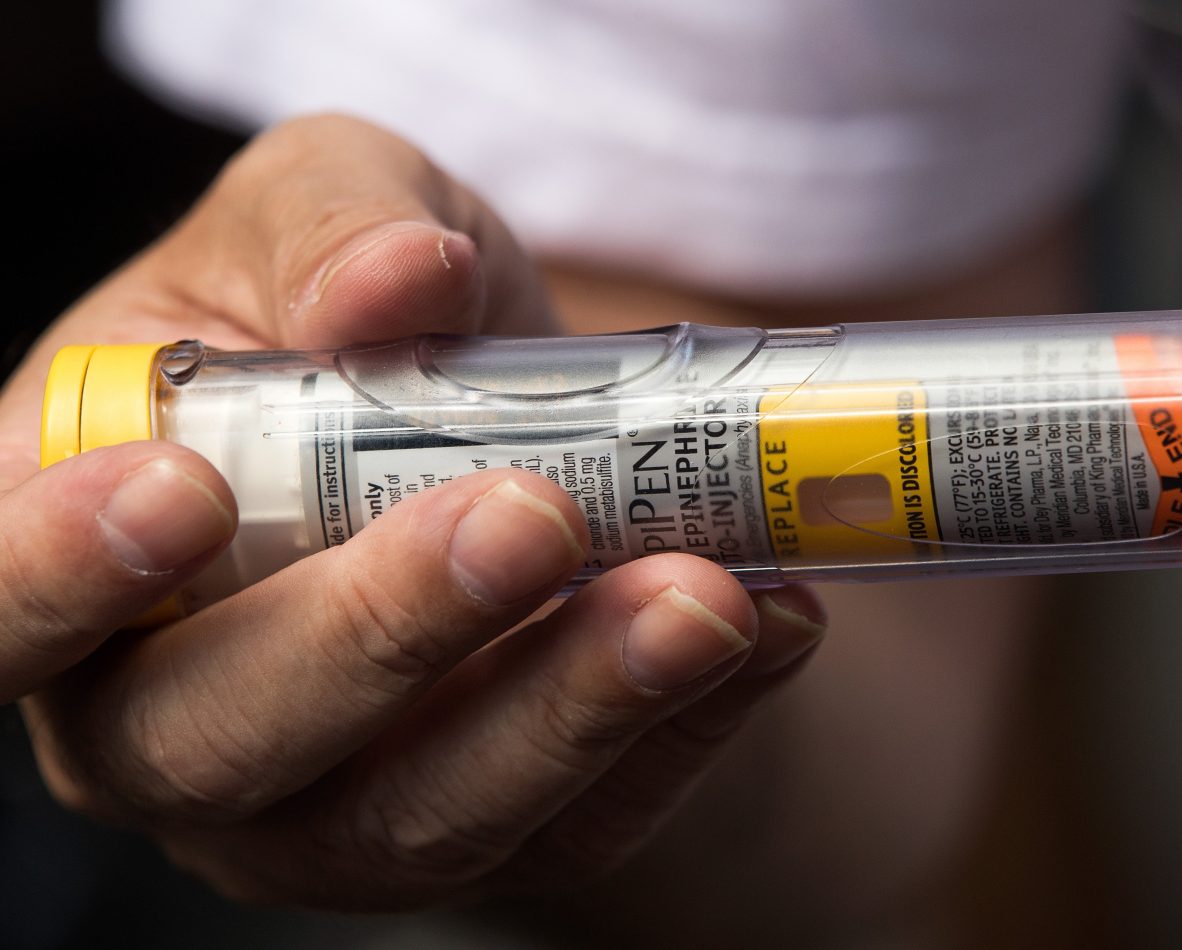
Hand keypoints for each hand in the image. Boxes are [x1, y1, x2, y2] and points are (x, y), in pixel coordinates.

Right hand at [0, 115, 824, 907]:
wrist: (521, 450)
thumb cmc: (377, 339)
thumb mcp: (328, 214)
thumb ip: (331, 220)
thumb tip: (396, 278)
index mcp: (80, 554)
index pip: (1, 606)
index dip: (57, 574)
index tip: (186, 488)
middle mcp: (175, 714)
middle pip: (222, 737)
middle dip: (383, 632)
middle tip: (530, 517)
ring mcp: (328, 805)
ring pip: (417, 815)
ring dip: (568, 707)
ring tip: (702, 595)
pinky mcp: (485, 838)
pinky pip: (572, 826)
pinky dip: (680, 727)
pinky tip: (763, 624)